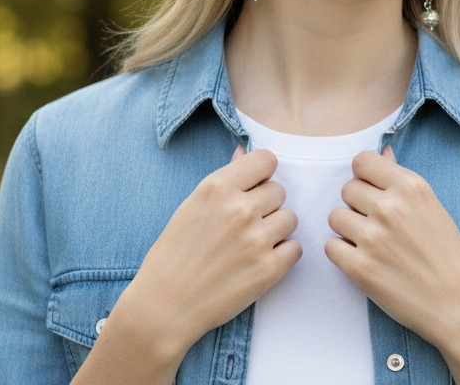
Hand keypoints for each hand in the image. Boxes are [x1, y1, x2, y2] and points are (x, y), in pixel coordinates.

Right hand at [108, 146, 300, 368]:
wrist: (164, 306)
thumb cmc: (173, 254)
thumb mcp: (192, 205)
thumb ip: (225, 179)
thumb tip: (244, 153)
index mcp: (218, 187)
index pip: (267, 160)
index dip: (262, 173)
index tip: (254, 186)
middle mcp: (239, 209)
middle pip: (279, 190)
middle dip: (267, 204)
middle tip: (246, 223)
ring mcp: (256, 239)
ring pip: (290, 218)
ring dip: (276, 229)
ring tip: (252, 243)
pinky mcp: (268, 270)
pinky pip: (295, 248)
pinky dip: (283, 255)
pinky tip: (260, 261)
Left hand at [325, 146, 459, 353]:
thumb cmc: (449, 255)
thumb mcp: (431, 206)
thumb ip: (401, 179)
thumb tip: (382, 152)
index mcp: (410, 187)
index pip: (362, 162)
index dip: (364, 177)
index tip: (372, 192)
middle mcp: (390, 208)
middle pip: (347, 189)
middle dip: (357, 205)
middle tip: (376, 224)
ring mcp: (374, 238)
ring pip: (335, 216)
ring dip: (348, 229)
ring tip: (370, 244)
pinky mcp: (361, 268)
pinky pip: (331, 246)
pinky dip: (343, 254)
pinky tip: (364, 261)